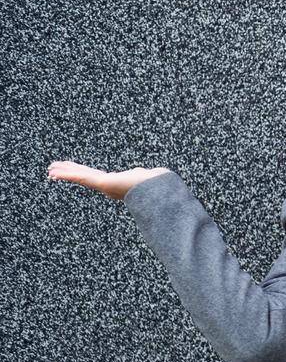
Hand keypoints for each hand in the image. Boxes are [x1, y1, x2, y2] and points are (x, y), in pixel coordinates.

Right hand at [45, 160, 170, 200]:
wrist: (157, 190)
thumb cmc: (156, 186)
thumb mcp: (145, 176)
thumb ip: (142, 174)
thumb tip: (145, 173)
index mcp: (115, 183)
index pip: (94, 176)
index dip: (81, 173)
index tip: (73, 172)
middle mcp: (107, 186)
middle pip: (83, 176)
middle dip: (69, 172)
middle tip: (54, 171)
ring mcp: (104, 185)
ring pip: (80, 176)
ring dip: (65, 173)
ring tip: (51, 171)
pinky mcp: (103, 184)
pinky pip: (82, 177)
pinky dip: (68, 175)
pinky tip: (55, 174)